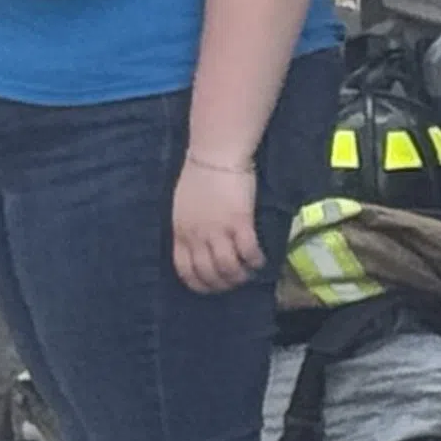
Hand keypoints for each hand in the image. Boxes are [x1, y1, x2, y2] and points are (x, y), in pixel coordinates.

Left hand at [171, 157, 265, 293]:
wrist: (216, 154)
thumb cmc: (199, 175)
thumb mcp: (182, 206)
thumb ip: (188, 228)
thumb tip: (197, 247)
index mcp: (180, 232)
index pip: (185, 270)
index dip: (199, 284)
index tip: (211, 286)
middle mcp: (197, 236)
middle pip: (208, 274)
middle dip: (222, 284)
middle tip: (234, 281)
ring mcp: (218, 231)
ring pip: (229, 268)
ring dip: (240, 276)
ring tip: (248, 273)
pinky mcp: (240, 223)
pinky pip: (249, 252)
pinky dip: (255, 261)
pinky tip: (260, 260)